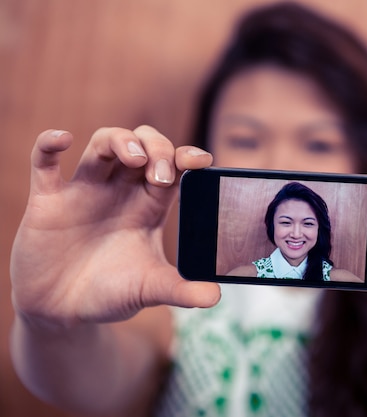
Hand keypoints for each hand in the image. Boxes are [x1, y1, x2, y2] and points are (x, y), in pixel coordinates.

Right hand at [11, 127, 219, 327]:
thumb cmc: (111, 293)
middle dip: (157, 148)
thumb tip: (215, 298)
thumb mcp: (149, 290)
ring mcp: (85, 191)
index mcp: (149, 206)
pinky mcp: (48, 200)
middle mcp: (121, 191)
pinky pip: (44, 162)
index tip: (201, 160)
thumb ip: (181, 290)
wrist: (63, 312)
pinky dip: (48, 144)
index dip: (186, 156)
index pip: (173, 167)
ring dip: (121, 140)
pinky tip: (64, 139)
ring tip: (134, 159)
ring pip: (104, 143)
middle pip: (143, 145)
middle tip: (161, 175)